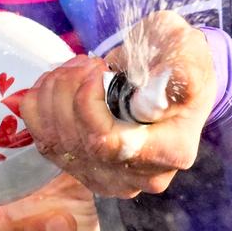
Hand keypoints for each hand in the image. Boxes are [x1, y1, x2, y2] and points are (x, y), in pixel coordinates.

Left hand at [20, 11, 218, 198]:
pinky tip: (61, 82)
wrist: (171, 80)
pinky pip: (42, 140)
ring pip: (56, 141)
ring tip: (79, 66)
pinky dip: (41, 104)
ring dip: (55, 91)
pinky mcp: (82, 168)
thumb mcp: (190, 54)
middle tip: (90, 61)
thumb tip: (161, 91)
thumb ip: (181, 69)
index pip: (111, 143)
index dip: (89, 105)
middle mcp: (138, 176)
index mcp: (172, 151)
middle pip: (80, 143)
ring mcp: (106, 177)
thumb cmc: (181, 65)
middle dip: (70, 89)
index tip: (99, 69)